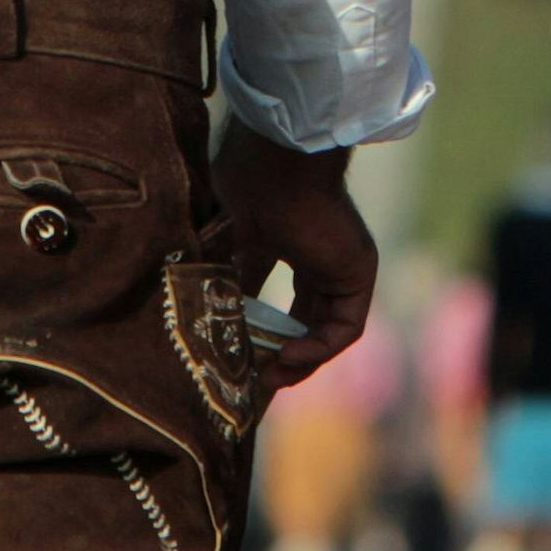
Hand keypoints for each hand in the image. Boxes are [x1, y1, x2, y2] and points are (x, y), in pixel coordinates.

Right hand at [212, 129, 375, 391]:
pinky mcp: (358, 273)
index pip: (275, 298)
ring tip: (268, 378)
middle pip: (302, 318)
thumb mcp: (221, 245)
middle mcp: (315, 255)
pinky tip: (288, 354)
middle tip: (253, 382)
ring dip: (299, 359)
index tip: (235, 360)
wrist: (273, 169)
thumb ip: (217, 280)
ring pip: (325, 328)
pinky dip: (319, 348)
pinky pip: (346, 328)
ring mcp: (339, 265)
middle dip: (278, 354)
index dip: (257, 332)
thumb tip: (191, 320)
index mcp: (283, 241)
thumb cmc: (240, 191)